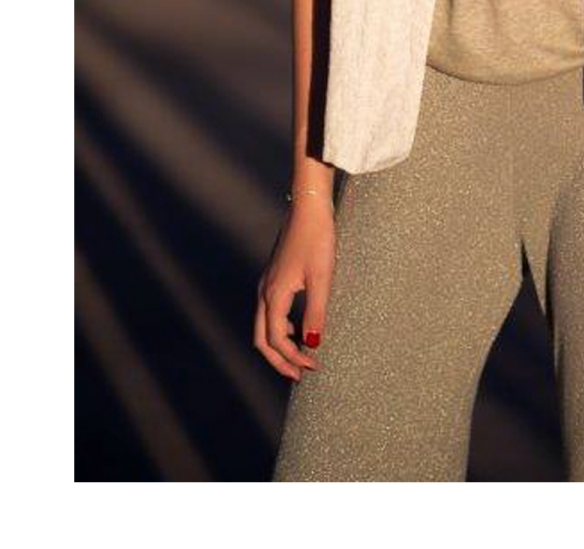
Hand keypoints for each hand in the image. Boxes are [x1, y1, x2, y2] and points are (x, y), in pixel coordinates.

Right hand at [253, 197, 334, 380]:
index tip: (314, 366)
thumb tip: (313, 345)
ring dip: (278, 345)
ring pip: (262, 326)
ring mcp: (266, 284)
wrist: (309, 207)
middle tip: (300, 375)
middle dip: (279, 360)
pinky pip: (269, 312)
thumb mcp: (322, 278)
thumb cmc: (317, 239)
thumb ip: (316, 313)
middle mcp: (264, 292)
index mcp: (274, 295)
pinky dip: (279, 328)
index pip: (275, 340)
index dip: (293, 359)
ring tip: (300, 356)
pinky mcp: (274, 277)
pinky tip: (297, 329)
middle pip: (261, 339)